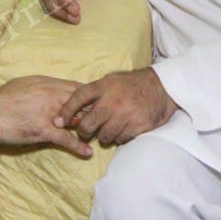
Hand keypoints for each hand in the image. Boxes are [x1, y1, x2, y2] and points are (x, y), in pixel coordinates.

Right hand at [0, 75, 93, 157]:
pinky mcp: (43, 131)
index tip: (100, 102)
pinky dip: (78, 146)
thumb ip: (43, 86)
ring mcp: (50, 114)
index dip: (92, 96)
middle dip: (97, 110)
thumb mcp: (26, 84)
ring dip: (92, 128)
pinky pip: (66, 139)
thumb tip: (52, 89)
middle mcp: (53, 96)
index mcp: (49, 83)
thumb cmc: (4, 97)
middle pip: (84, 102)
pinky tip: (88, 152)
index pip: (78, 88)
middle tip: (108, 118)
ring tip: (102, 135)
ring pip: (78, 120)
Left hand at [54, 69, 176, 145]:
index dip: (65, 111)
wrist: (163, 87)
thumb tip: (73, 103)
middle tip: (87, 131)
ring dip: (104, 135)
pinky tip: (124, 128)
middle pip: (88, 125)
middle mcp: (113, 101)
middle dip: (85, 131)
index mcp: (104, 87)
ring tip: (110, 127)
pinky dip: (120, 137)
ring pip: (104, 136)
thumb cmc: (133, 83)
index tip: (57, 122)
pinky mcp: (138, 126)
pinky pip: (120, 140)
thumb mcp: (112, 80)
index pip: (78, 98)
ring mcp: (125, 115)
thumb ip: (95, 91)